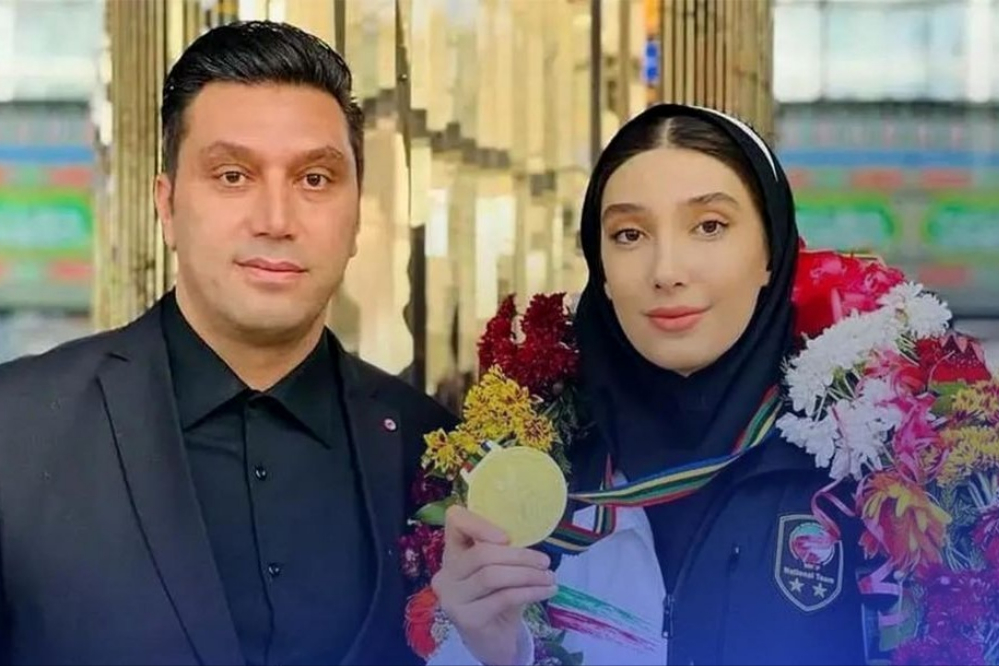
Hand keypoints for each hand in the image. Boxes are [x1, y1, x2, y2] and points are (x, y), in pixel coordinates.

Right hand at [432, 506, 556, 664]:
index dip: (479, 523)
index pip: (455, 521)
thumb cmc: (499, 598)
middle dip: (519, 556)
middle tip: (545, 562)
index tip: (507, 537)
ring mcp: (452, 598)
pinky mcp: (466, 619)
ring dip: (527, 574)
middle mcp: (445, 574)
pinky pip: (502, 598)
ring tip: (550, 577)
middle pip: (481, 553)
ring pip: (491, 576)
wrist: (494, 641)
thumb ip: (505, 551)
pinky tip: (546, 591)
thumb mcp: (502, 570)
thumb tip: (532, 535)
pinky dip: (529, 592)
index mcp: (453, 552)